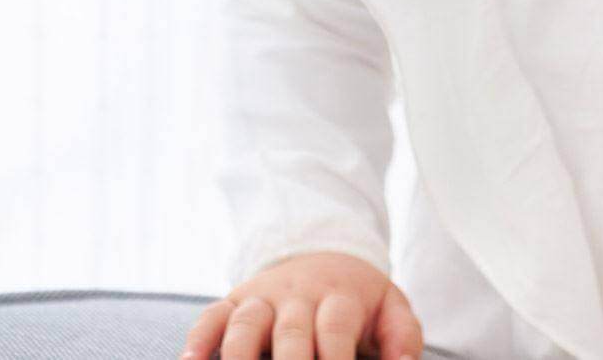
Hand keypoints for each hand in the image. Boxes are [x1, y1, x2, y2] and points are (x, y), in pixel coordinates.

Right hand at [179, 251, 423, 359]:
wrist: (326, 251)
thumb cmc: (358, 298)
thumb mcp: (390, 308)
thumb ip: (403, 337)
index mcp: (340, 298)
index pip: (335, 330)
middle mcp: (299, 295)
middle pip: (291, 332)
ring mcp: (264, 297)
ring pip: (247, 323)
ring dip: (239, 354)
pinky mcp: (236, 300)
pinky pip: (212, 315)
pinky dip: (199, 337)